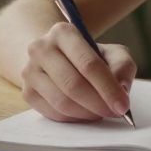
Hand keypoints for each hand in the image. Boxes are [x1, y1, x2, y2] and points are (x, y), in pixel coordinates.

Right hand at [21, 22, 136, 121]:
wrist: (55, 57)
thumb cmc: (87, 56)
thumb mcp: (110, 52)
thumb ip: (122, 66)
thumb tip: (122, 88)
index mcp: (63, 32)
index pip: (88, 64)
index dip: (108, 87)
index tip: (124, 105)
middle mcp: (41, 48)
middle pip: (73, 84)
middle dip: (98, 103)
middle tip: (115, 113)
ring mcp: (30, 71)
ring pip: (62, 102)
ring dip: (87, 113)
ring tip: (101, 113)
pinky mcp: (27, 92)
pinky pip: (53, 113)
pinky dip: (74, 118)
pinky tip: (85, 113)